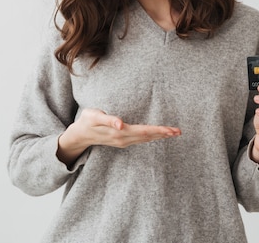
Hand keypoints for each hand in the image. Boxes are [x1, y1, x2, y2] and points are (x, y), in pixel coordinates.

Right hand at [57, 108, 180, 165]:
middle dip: (163, 134)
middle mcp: (124, 139)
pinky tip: (158, 135)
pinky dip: (151, 137)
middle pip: (148, 137)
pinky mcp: (123, 141)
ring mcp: (124, 142)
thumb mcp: (94, 117)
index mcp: (120, 133)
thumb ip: (108, 120)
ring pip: (145, 139)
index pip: (144, 132)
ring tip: (173, 133)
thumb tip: (121, 124)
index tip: (171, 130)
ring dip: (159, 136)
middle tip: (179, 131)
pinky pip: (141, 140)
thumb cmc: (87, 121)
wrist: (79, 135)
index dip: (158, 130)